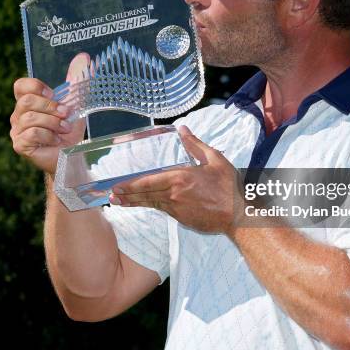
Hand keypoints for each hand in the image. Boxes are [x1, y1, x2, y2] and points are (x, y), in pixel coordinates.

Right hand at [10, 56, 87, 174]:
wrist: (71, 155)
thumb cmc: (69, 130)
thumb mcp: (76, 103)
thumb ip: (78, 81)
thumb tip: (85, 58)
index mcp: (29, 102)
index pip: (21, 85)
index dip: (36, 86)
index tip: (53, 94)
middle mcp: (19, 115)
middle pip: (26, 101)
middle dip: (50, 107)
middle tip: (66, 114)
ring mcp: (17, 131)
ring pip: (29, 118)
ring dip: (53, 122)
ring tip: (65, 129)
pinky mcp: (21, 145)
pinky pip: (31, 134)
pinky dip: (49, 135)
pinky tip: (57, 140)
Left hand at [110, 126, 244, 235]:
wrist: (238, 215)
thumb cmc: (228, 186)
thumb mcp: (215, 159)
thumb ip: (195, 145)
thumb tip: (182, 130)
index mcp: (180, 178)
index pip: (148, 182)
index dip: (130, 185)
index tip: (116, 186)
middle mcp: (174, 195)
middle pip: (145, 195)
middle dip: (126, 195)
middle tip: (111, 196)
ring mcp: (177, 209)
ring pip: (152, 204)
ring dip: (135, 202)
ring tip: (120, 202)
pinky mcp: (182, 219)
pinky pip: (163, 210)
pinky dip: (151, 206)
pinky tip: (145, 204)